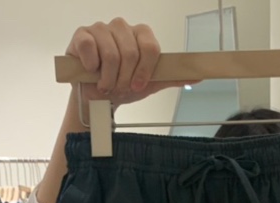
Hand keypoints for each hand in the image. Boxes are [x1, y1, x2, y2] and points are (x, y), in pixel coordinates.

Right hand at [66, 19, 194, 107]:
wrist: (96, 97)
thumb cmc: (122, 86)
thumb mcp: (149, 84)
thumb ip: (171, 77)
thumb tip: (198, 75)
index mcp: (140, 36)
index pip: (150, 46)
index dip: (145, 70)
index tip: (138, 85)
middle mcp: (121, 28)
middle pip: (131, 52)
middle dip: (126, 78)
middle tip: (120, 87)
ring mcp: (101, 29)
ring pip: (111, 53)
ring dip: (109, 78)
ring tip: (105, 84)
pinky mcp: (81, 35)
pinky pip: (90, 47)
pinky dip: (92, 66)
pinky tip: (92, 71)